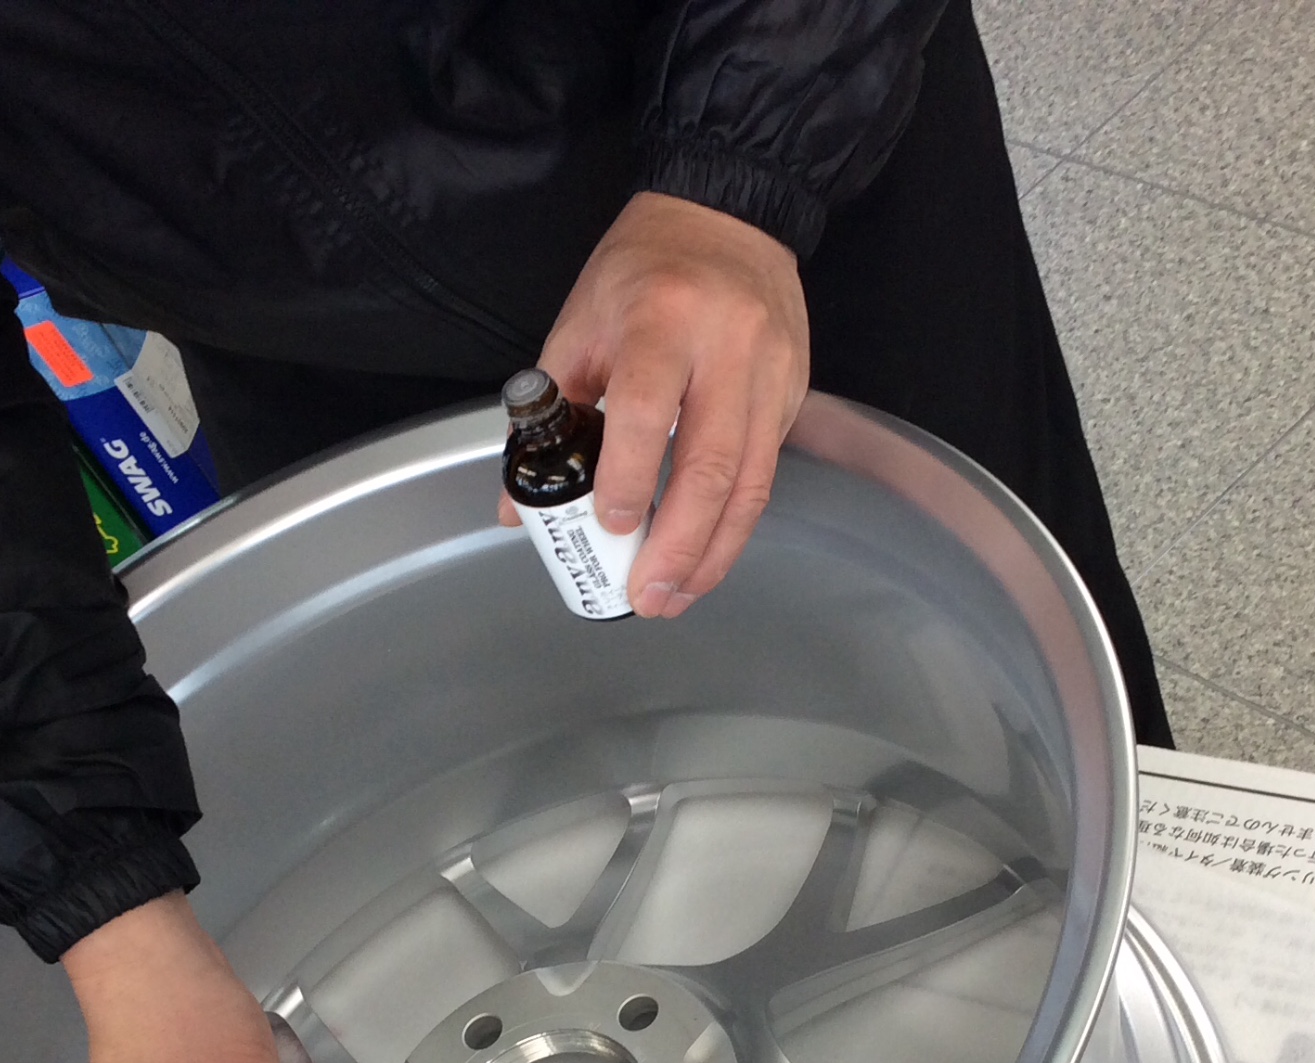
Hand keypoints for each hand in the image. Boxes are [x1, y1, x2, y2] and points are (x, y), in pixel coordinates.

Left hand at [499, 192, 809, 617]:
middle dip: (678, 545)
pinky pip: (767, 474)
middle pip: (712, 464)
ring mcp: (770, 373)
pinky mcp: (793, 392)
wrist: (729, 215)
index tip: (611, 528)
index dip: (631, 478)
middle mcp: (727, 347)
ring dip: (714, 553)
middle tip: (647, 596)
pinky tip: (709, 558)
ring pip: (751, 483)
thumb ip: (551, 412)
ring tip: (679, 596)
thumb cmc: (645, 268)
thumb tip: (520, 502)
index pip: (648, 412)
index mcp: (662, 319)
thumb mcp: (582, 321)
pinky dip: (737, 526)